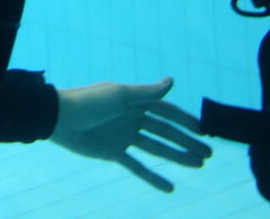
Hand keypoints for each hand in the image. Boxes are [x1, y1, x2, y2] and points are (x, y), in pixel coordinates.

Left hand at [50, 78, 212, 192]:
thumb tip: (172, 81)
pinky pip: (137, 166)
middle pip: (166, 132)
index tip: (204, 130)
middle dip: (187, 142)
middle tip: (209, 154)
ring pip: (157, 149)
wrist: (60, 119)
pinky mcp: (114, 153)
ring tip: (198, 165)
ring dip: (177, 157)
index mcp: (135, 101)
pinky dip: (153, 178)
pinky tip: (170, 188)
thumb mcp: (120, 96)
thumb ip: (147, 93)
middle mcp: (133, 118)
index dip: (185, 121)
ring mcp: (124, 136)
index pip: (167, 111)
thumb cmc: (90, 102)